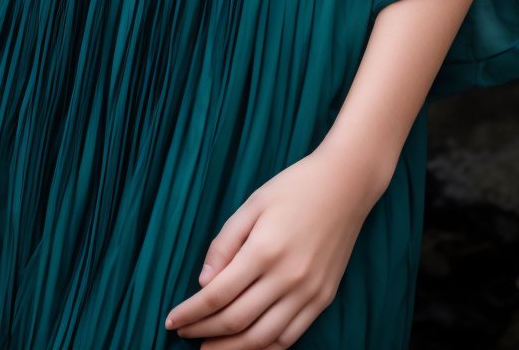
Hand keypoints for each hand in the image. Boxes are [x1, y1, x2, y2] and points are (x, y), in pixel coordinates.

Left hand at [163, 144, 382, 347]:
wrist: (346, 184)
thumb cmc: (295, 187)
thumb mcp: (253, 204)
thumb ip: (225, 243)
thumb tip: (203, 283)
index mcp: (264, 250)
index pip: (218, 295)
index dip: (191, 313)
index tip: (171, 320)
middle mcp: (287, 277)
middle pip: (236, 320)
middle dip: (204, 332)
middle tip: (184, 335)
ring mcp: (308, 292)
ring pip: (262, 338)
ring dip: (231, 349)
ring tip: (208, 349)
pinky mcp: (323, 298)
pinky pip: (291, 336)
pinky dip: (265, 348)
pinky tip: (247, 346)